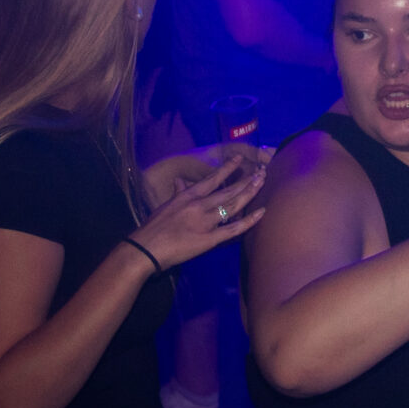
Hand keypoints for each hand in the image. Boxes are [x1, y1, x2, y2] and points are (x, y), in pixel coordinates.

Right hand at [131, 161, 266, 269]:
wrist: (145, 248)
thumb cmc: (153, 228)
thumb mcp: (166, 206)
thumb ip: (178, 193)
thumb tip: (180, 181)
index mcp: (188, 196)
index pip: (212, 178)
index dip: (228, 168)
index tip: (241, 159)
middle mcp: (199, 205)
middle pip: (228, 190)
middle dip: (246, 180)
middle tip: (262, 171)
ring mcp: (205, 222)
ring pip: (233, 204)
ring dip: (250, 192)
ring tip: (262, 182)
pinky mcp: (209, 239)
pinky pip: (233, 228)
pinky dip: (249, 220)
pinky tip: (261, 212)